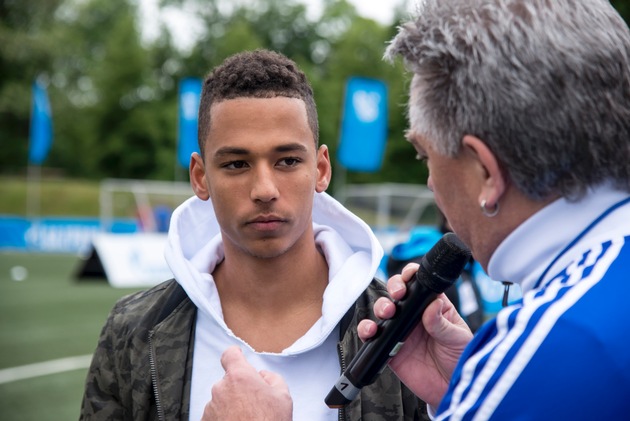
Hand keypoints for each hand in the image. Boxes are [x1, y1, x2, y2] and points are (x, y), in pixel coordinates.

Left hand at [202, 346, 292, 420]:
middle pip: (228, 381)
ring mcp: (211, 407)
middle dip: (239, 388)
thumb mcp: (283, 397)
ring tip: (248, 418)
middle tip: (255, 403)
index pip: (230, 355)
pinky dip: (224, 419)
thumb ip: (272, 378)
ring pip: (222, 400)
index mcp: (239, 377)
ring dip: (231, 405)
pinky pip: (216, 415)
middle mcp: (221, 389)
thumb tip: (262, 376)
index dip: (234, 354)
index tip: (237, 355)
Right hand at [358, 263, 472, 407]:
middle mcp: (414, 315)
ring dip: (381, 306)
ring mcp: (400, 330)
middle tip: (398, 294)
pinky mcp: (388, 347)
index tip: (409, 277)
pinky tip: (371, 331)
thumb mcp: (458, 338)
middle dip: (394, 287)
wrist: (450, 389)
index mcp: (433, 306)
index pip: (419, 284)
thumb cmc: (459, 359)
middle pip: (397, 291)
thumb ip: (443, 323)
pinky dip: (367, 330)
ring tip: (387, 312)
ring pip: (383, 309)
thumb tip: (433, 305)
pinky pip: (372, 335)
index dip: (411, 275)